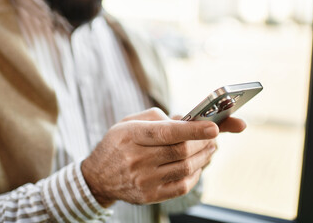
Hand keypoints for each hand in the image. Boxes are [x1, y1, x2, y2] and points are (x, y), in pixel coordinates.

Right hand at [81, 108, 220, 206]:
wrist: (98, 176)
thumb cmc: (117, 144)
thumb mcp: (129, 122)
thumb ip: (157, 117)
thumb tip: (186, 121)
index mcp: (131, 135)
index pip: (166, 133)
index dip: (193, 130)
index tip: (214, 127)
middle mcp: (137, 159)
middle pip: (180, 151)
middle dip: (203, 142)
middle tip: (213, 136)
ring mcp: (143, 180)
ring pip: (185, 169)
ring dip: (203, 157)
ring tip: (210, 148)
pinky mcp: (150, 195)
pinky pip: (181, 186)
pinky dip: (195, 175)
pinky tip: (198, 165)